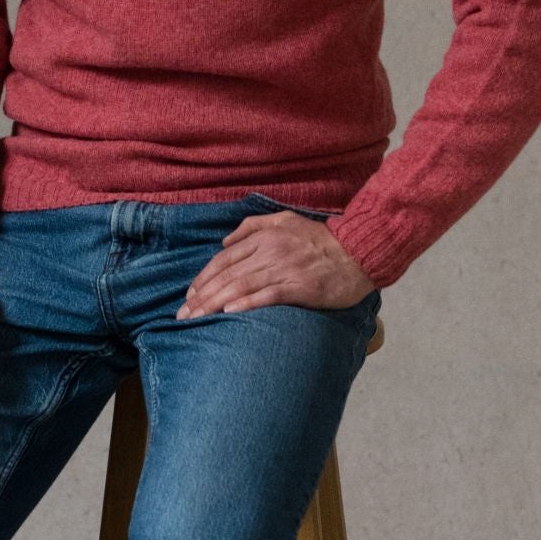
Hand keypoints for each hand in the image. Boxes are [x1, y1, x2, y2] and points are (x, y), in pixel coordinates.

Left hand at [176, 209, 375, 317]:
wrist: (357, 252)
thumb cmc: (321, 239)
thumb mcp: (285, 220)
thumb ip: (253, 227)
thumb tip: (225, 241)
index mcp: (264, 238)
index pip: (224, 259)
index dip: (203, 278)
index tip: (190, 296)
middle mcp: (270, 253)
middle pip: (227, 275)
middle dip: (201, 296)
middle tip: (183, 315)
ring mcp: (284, 270)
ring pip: (240, 287)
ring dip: (214, 304)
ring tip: (196, 319)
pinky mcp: (299, 288)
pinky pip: (267, 296)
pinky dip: (246, 303)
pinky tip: (229, 312)